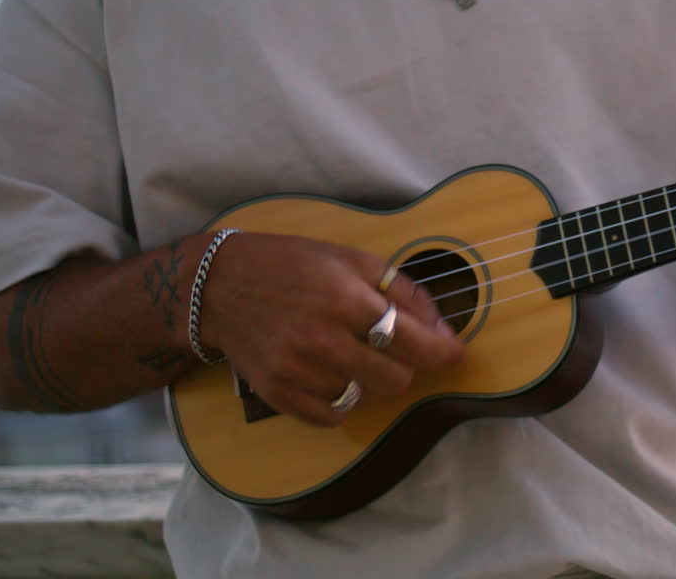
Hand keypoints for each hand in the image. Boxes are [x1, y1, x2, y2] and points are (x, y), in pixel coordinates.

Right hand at [198, 233, 463, 426]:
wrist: (221, 286)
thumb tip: (442, 328)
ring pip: (365, 398)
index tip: (455, 353)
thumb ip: (402, 292)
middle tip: (388, 346)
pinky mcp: (278, 394)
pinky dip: (341, 400)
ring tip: (351, 352)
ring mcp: (297, 371)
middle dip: (403, 364)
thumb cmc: (294, 265)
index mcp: (346, 299)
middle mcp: (322, 339)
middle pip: (395, 379)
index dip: (443, 352)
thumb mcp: (353, 260)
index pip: (413, 343)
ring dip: (369, 380)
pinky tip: (331, 373)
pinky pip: (332, 416)